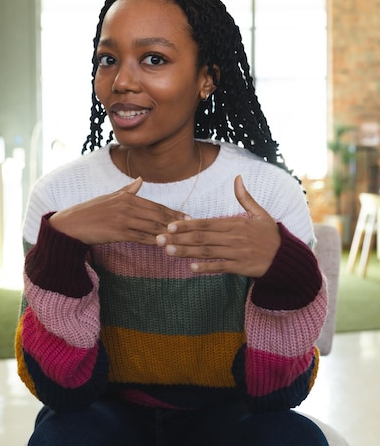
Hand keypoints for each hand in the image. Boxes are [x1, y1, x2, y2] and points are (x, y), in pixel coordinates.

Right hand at [49, 177, 189, 245]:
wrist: (72, 224)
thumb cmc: (91, 211)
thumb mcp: (110, 196)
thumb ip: (128, 189)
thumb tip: (140, 179)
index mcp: (127, 196)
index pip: (155, 205)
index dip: (172, 212)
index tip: (186, 217)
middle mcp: (127, 205)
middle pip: (157, 215)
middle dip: (175, 223)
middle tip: (191, 228)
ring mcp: (123, 219)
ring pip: (151, 226)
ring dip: (167, 233)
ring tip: (182, 238)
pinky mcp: (118, 232)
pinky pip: (141, 237)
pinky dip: (153, 241)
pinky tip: (164, 245)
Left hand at [156, 175, 280, 276]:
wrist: (285, 257)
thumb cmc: (270, 235)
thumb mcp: (260, 213)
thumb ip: (245, 197)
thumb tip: (237, 178)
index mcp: (235, 223)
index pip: (206, 223)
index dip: (187, 225)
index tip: (169, 226)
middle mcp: (234, 237)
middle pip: (202, 237)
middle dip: (179, 238)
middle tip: (159, 239)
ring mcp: (237, 253)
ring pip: (208, 252)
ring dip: (187, 252)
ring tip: (169, 252)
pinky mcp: (241, 267)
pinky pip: (221, 267)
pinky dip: (207, 267)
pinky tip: (191, 267)